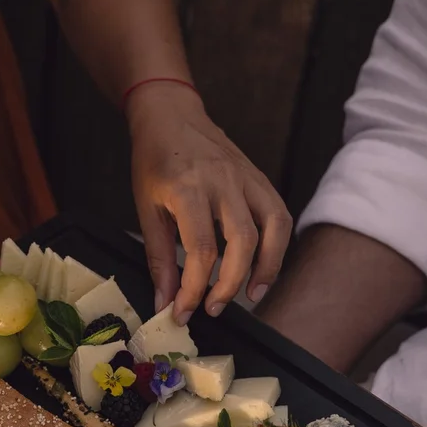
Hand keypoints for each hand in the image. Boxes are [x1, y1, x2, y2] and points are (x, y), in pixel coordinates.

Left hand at [127, 82, 291, 322]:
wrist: (171, 115)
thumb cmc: (154, 160)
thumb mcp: (146, 208)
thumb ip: (158, 257)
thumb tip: (166, 301)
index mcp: (188, 188)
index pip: (200, 250)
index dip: (193, 289)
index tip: (183, 311)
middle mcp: (222, 181)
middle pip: (242, 243)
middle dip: (229, 284)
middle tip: (213, 307)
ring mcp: (246, 177)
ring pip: (273, 228)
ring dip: (267, 268)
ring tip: (252, 295)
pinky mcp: (259, 178)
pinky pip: (279, 215)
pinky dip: (278, 245)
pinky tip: (263, 266)